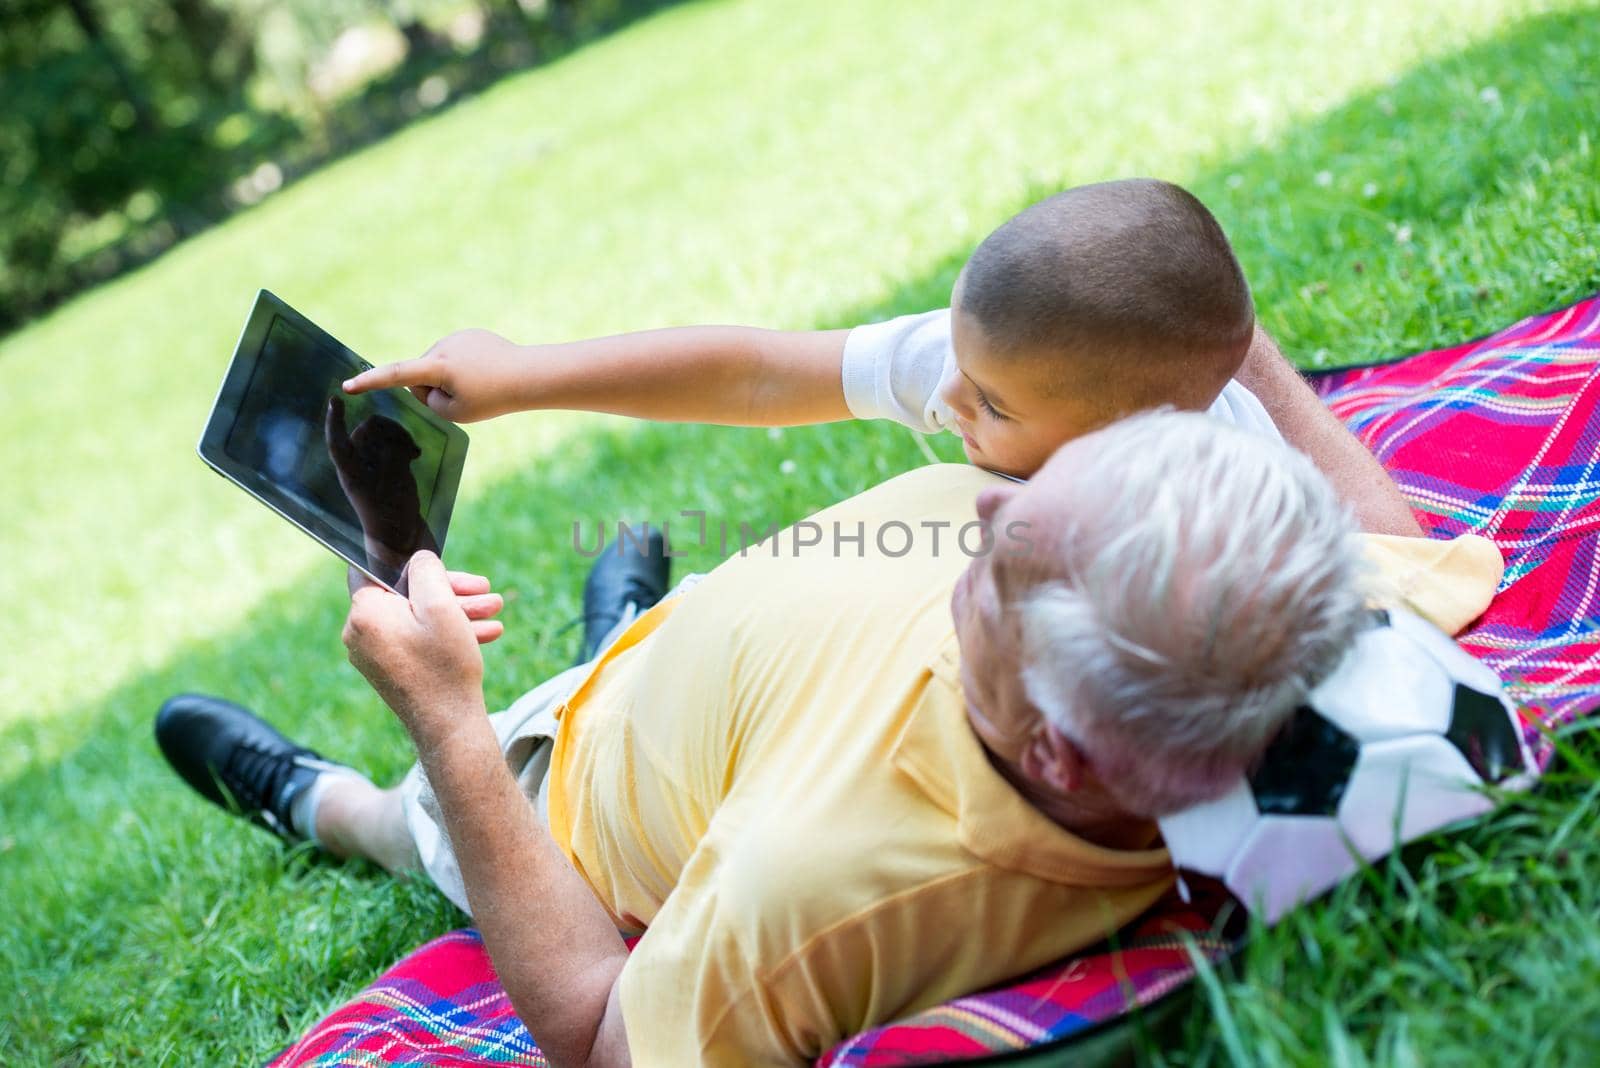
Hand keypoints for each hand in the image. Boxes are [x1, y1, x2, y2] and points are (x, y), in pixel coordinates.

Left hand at [326, 397, 437, 574]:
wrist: (403, 539)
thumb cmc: (394, 517)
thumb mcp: (395, 485)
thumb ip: (391, 456)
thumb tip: (391, 436)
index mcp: (351, 473)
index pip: (337, 442)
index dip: (334, 421)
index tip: (335, 400)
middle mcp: (359, 467)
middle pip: (365, 431)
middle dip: (386, 430)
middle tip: (408, 445)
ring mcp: (374, 468)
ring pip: (381, 436)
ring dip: (398, 436)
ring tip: (413, 452)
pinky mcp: (389, 470)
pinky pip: (393, 445)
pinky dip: (405, 444)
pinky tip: (416, 456)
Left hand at [342, 553, 502, 736]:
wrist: (448, 725)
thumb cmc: (444, 666)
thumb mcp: (441, 605)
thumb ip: (427, 570)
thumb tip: (418, 559)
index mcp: (365, 613)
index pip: (376, 569)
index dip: (412, 563)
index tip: (441, 565)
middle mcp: (360, 633)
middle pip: (405, 595)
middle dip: (450, 592)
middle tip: (485, 591)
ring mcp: (373, 654)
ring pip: (416, 619)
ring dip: (455, 613)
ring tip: (494, 614)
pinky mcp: (389, 669)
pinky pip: (415, 640)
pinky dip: (444, 634)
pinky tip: (481, 634)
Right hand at [343, 328, 528, 422]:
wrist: (528, 375)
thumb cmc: (493, 398)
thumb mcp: (455, 411)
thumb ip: (428, 399)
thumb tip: (421, 382)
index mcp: (438, 367)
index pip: (396, 375)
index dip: (370, 382)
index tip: (347, 386)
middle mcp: (443, 347)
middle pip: (421, 375)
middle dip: (434, 389)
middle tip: (467, 396)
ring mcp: (456, 337)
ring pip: (437, 366)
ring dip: (450, 378)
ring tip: (480, 383)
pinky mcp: (469, 334)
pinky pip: (454, 357)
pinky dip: (463, 368)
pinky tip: (484, 372)